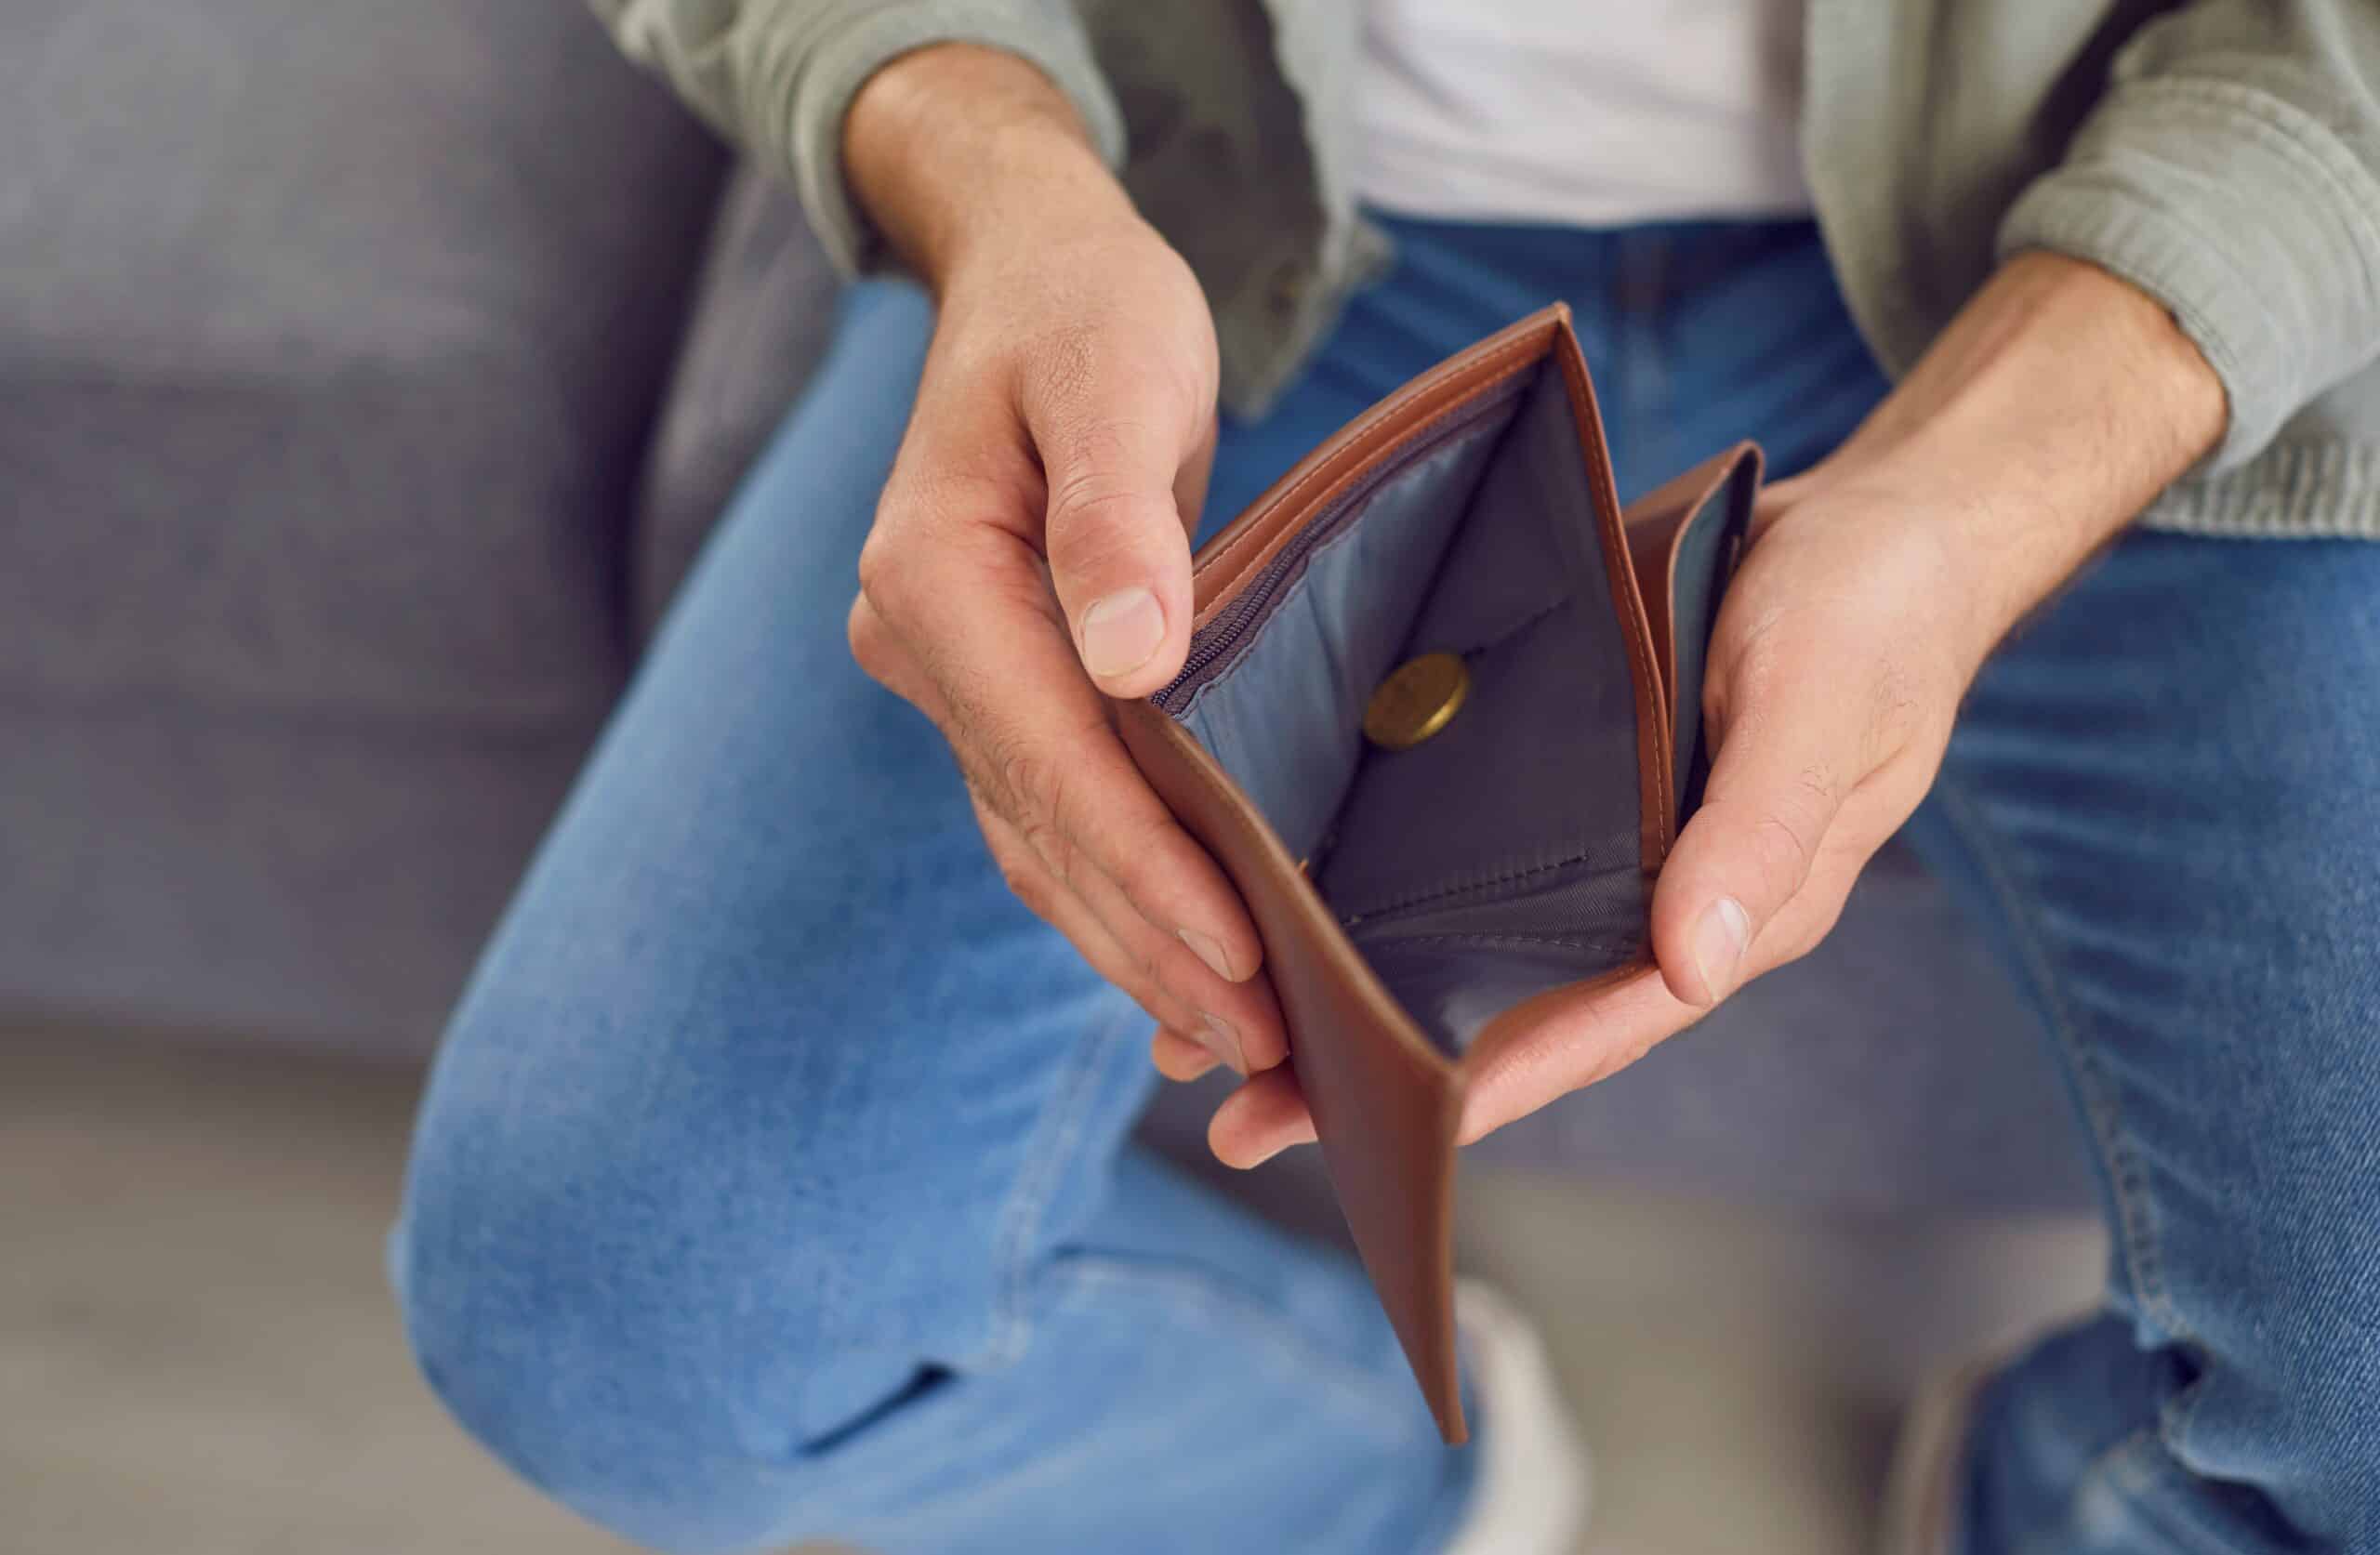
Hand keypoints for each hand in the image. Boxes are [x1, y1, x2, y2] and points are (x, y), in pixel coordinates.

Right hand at [843, 47, 1287, 1075]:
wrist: (1038, 278)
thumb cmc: (1087, 311)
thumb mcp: (1114, 373)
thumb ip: (1113, 514)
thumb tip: (1130, 662)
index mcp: (933, 578)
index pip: (1047, 757)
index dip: (1143, 864)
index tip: (1240, 953)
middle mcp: (925, 646)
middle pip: (1043, 829)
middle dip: (1151, 941)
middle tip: (1265, 1046)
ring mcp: (958, 680)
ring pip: (1044, 847)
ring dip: (1137, 946)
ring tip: (1238, 1039)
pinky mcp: (1007, 693)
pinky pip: (1057, 820)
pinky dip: (1120, 897)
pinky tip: (1186, 970)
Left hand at [1192, 252, 2225, 1166]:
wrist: (1876, 524)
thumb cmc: (1871, 618)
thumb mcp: (1823, 709)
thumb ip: (1760, 835)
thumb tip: (1692, 968)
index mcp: (1728, 910)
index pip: (1595, 1024)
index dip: (1488, 1082)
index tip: (1374, 1127)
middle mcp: (1655, 897)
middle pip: (1509, 1004)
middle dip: (1381, 1061)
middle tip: (1238, 1111)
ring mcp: (1609, 841)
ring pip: (1468, 933)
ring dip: (1354, 974)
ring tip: (1216, 1021)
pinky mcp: (1569, 774)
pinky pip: (1468, 846)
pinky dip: (1380, 876)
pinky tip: (1286, 885)